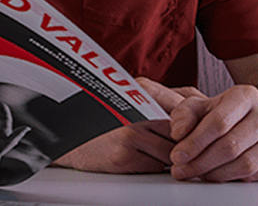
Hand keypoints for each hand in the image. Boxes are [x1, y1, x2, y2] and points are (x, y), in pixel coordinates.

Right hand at [53, 78, 179, 173]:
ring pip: (171, 152)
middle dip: (182, 141)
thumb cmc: (97, 120)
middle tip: (177, 146)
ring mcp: (130, 133)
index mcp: (139, 90)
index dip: (191, 122)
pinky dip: (153, 166)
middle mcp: (136, 110)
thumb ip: (156, 103)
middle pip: (180, 131)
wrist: (65, 137)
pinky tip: (140, 159)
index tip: (191, 131)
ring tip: (155, 153)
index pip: (184, 106)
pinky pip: (155, 166)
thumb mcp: (127, 99)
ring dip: (169, 156)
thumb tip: (191, 114)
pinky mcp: (124, 156)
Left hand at [165, 83, 257, 181]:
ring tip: (197, 174)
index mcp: (246, 96)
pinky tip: (218, 175)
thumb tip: (177, 133)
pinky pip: (257, 176)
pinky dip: (233, 179)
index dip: (195, 142)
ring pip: (245, 164)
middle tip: (181, 170)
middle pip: (230, 146)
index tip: (177, 156)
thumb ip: (184, 115)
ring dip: (215, 174)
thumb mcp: (202, 106)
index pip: (218, 122)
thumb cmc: (226, 114)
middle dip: (200, 162)